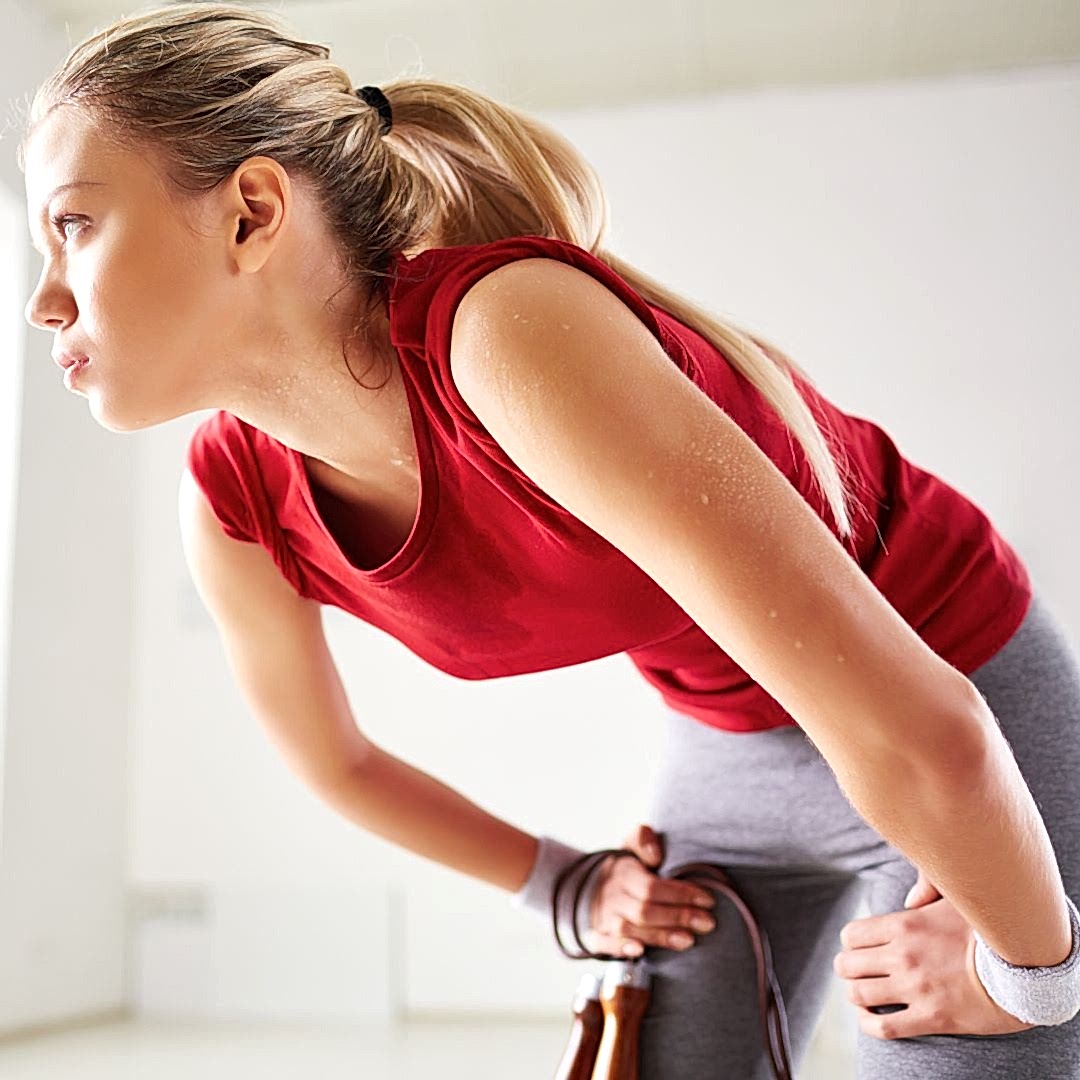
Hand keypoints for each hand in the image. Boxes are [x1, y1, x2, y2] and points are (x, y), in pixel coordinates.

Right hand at [584, 824, 717, 957]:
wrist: (593, 887)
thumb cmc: (625, 868)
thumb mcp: (631, 845)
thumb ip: (643, 839)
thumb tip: (655, 855)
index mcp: (623, 872)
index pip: (651, 886)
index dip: (681, 894)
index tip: (708, 900)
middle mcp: (612, 896)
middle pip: (644, 910)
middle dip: (678, 917)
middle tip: (708, 923)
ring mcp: (604, 917)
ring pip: (628, 929)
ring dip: (659, 936)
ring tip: (689, 940)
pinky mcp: (597, 936)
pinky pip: (603, 944)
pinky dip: (621, 948)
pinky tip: (640, 952)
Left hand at [834, 869, 1036, 1038]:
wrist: (1022, 972)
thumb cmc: (987, 933)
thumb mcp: (956, 900)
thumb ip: (926, 892)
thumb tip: (907, 902)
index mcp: (904, 925)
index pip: (851, 935)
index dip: (851, 943)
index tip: (861, 948)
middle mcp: (903, 957)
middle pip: (847, 965)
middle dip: (849, 968)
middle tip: (860, 970)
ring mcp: (915, 989)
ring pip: (859, 995)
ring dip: (856, 994)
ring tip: (865, 993)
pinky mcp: (930, 1018)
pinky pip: (884, 1027)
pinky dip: (869, 1024)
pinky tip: (871, 1018)